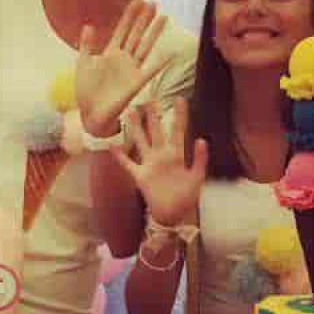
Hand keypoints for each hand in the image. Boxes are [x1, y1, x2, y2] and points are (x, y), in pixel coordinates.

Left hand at [76, 0, 171, 136]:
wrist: (90, 114)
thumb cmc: (86, 91)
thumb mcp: (83, 64)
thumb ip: (87, 45)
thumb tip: (89, 25)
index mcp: (110, 53)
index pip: (122, 30)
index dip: (129, 16)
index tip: (137, 0)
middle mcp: (124, 59)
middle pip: (136, 34)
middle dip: (144, 19)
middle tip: (154, 3)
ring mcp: (131, 70)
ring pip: (144, 46)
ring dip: (154, 33)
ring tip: (164, 18)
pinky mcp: (135, 83)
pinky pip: (150, 71)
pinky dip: (160, 62)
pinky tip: (171, 53)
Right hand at [111, 98, 207, 226]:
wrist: (175, 215)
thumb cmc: (188, 197)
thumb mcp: (197, 178)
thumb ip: (199, 159)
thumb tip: (201, 139)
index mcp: (176, 155)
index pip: (178, 130)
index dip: (180, 115)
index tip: (180, 98)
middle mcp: (161, 156)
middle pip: (156, 131)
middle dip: (152, 115)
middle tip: (149, 99)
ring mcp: (149, 164)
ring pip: (141, 141)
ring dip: (135, 128)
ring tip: (129, 112)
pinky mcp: (140, 176)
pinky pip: (127, 164)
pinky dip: (119, 156)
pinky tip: (112, 146)